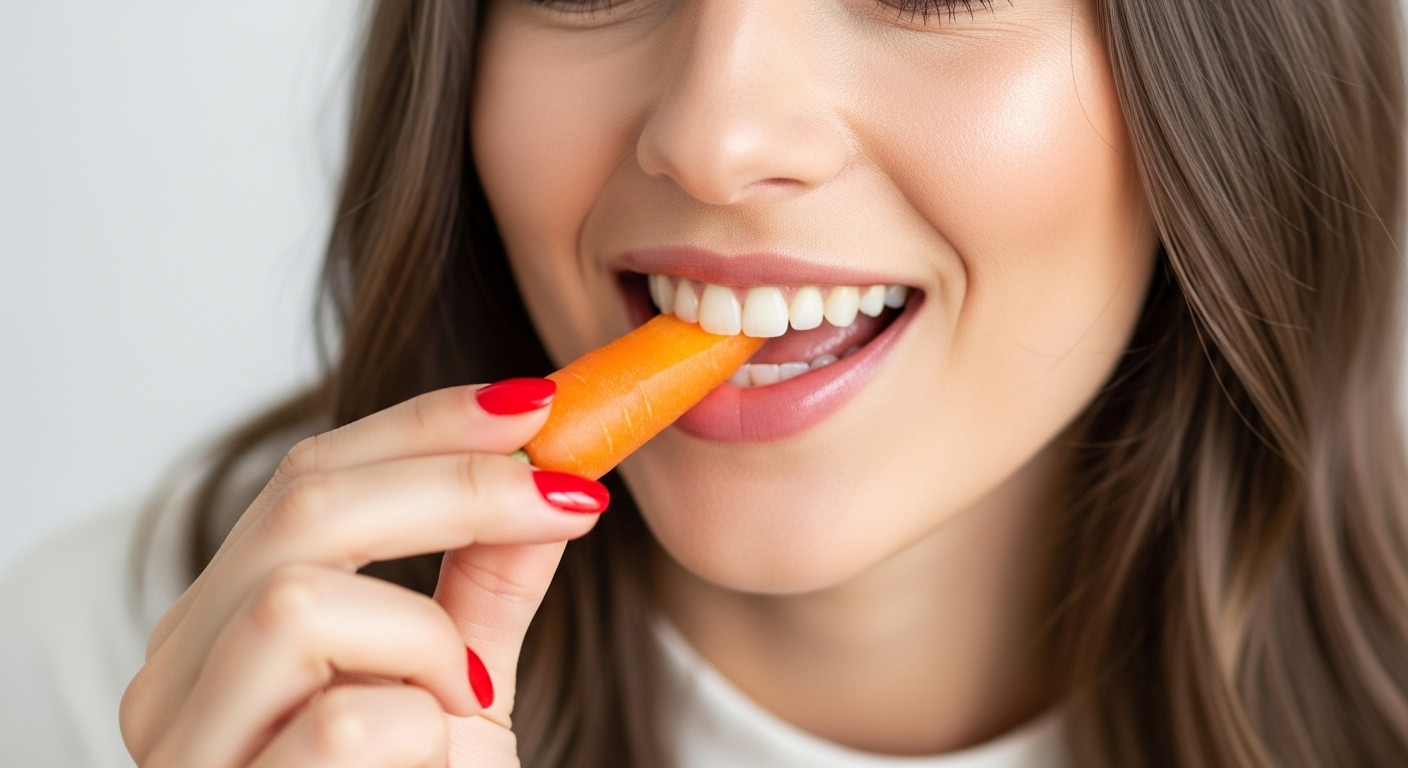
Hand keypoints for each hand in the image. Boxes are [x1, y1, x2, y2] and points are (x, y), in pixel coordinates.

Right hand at [120, 380, 606, 766]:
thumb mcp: (457, 688)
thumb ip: (484, 587)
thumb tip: (545, 477)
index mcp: (224, 621)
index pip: (310, 474)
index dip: (430, 423)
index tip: (540, 405)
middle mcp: (177, 674)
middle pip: (302, 507)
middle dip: (458, 485)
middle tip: (568, 498)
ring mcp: (188, 747)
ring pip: (302, 603)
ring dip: (427, 639)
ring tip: (464, 700)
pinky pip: (346, 724)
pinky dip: (428, 731)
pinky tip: (438, 761)